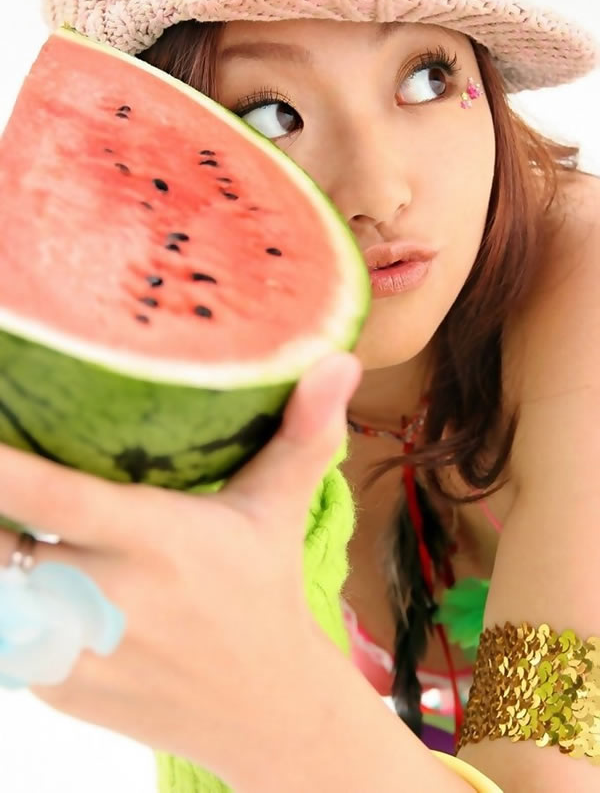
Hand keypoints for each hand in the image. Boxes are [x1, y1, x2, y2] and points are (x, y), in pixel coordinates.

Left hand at [0, 352, 361, 785]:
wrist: (264, 709)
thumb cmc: (264, 589)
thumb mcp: (280, 510)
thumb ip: (301, 432)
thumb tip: (340, 361)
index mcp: (157, 540)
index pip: (61, 498)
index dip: (7, 471)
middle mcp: (110, 596)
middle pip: (1, 546)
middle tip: (1, 471)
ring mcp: (77, 651)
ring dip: (0, 555)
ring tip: (15, 525)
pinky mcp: (55, 688)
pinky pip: (8, 632)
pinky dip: (12, 599)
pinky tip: (37, 573)